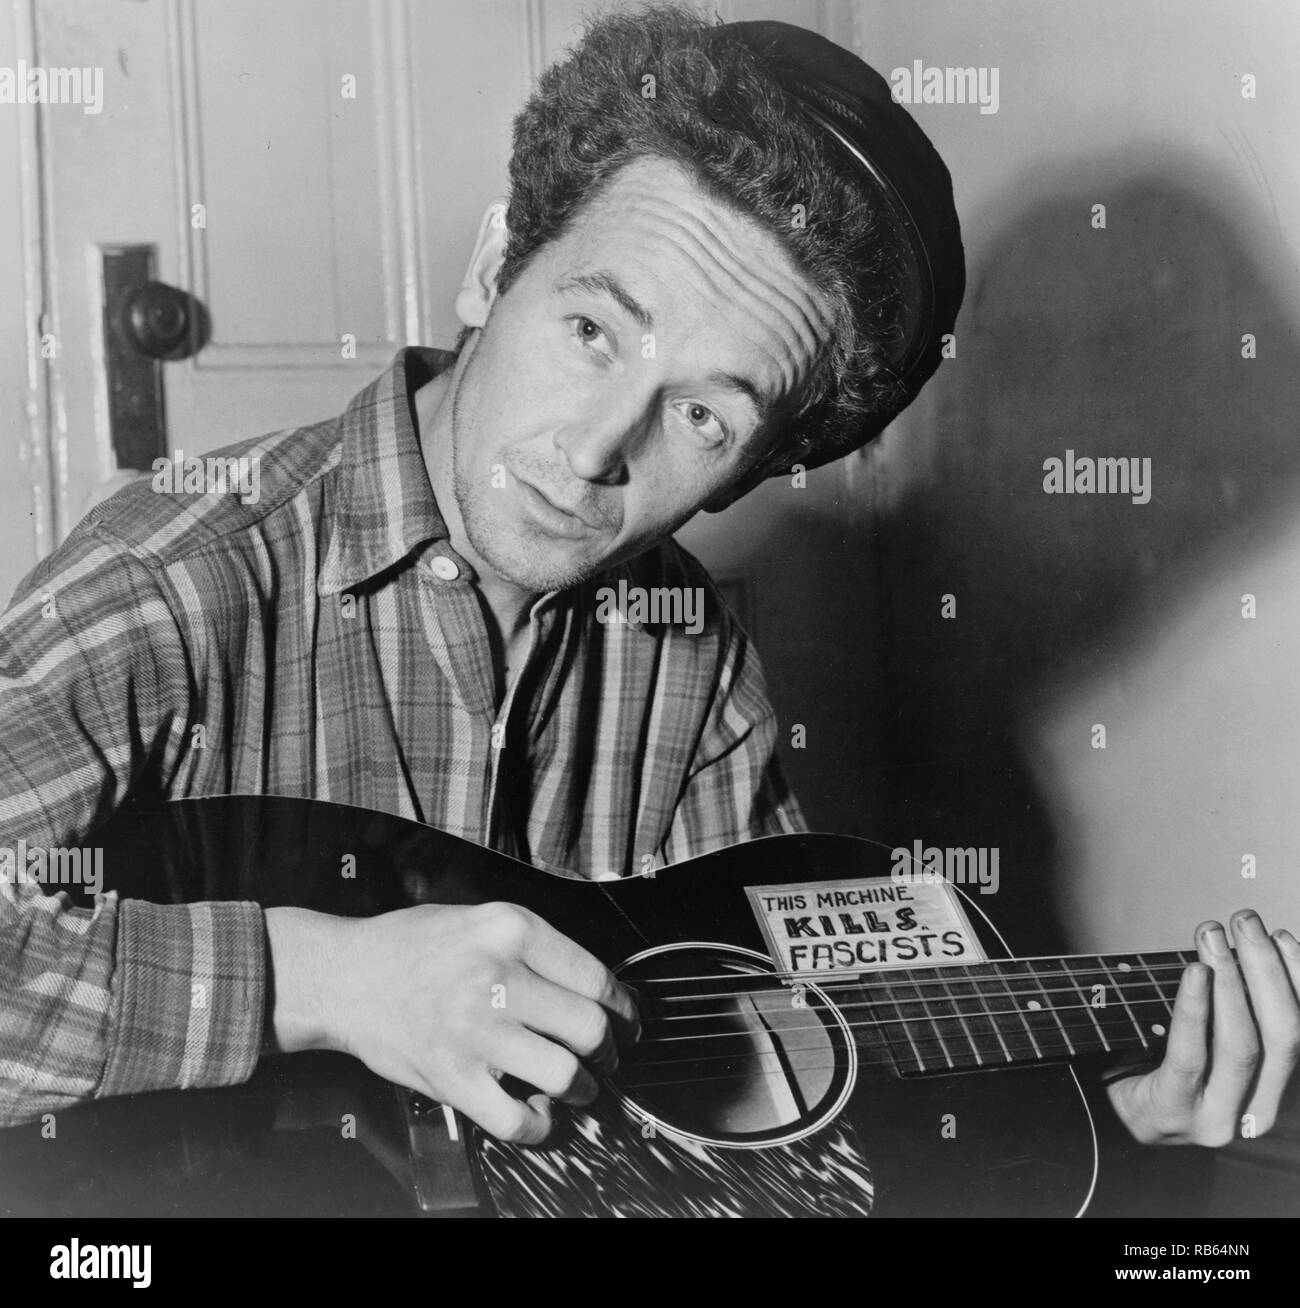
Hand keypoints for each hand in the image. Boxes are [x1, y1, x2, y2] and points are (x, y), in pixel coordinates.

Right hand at [266, 902, 638, 1143]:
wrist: (344, 976)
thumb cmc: (411, 945)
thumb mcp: (479, 918)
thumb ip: (533, 946)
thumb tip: (593, 985)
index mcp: (509, 929)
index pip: (593, 975)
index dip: (622, 1005)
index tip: (627, 1017)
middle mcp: (497, 977)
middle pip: (588, 1027)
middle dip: (608, 1048)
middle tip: (606, 1054)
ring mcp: (474, 1031)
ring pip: (564, 1075)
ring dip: (582, 1088)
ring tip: (578, 1086)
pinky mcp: (452, 1077)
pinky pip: (517, 1119)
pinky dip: (539, 1125)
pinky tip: (538, 1112)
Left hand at [1107, 910, 1299, 1145]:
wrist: (1102, 1112)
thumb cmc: (1153, 1065)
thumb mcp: (1203, 1039)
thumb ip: (1228, 1009)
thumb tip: (1243, 946)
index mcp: (1271, 1090)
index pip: (1299, 1033)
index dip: (1297, 980)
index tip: (1280, 935)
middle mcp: (1256, 1111)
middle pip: (1282, 1035)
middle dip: (1266, 970)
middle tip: (1245, 922)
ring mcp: (1216, 1117)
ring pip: (1242, 1045)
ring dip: (1233, 981)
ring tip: (1214, 936)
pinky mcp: (1175, 1110)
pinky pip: (1190, 1054)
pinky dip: (1195, 1008)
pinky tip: (1195, 973)